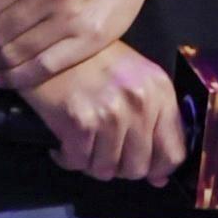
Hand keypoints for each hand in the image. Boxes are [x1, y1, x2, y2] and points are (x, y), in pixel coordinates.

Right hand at [17, 40, 189, 183]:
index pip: (174, 152)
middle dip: (119, 167)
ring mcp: (111, 112)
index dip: (158, 169)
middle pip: (138, 167)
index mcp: (159, 90)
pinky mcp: (80, 121)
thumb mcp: (133, 78)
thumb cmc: (89, 59)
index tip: (146, 172)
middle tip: (102, 153)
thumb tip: (159, 176)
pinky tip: (62, 146)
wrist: (43, 40)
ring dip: (91, 164)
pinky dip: (68, 159)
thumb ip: (152, 120)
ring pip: (107, 170)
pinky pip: (78, 162)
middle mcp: (140, 102)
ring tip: (81, 148)